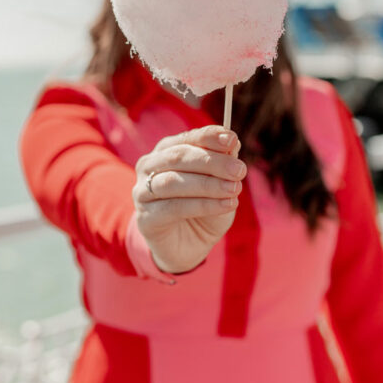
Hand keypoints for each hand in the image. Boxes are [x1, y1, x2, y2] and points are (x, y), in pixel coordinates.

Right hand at [133, 125, 244, 273]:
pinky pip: (175, 208)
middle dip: (212, 161)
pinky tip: (227, 205)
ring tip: (234, 189)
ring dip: (208, 184)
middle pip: (178, 157)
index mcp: (166, 152)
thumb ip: (223, 165)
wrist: (189, 246)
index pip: (186, 138)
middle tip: (239, 169)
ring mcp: (142, 193)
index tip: (232, 139)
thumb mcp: (220, 185)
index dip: (208, 136)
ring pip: (174, 182)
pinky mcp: (145, 218)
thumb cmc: (204, 210)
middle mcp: (149, 168)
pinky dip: (204, 205)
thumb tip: (232, 144)